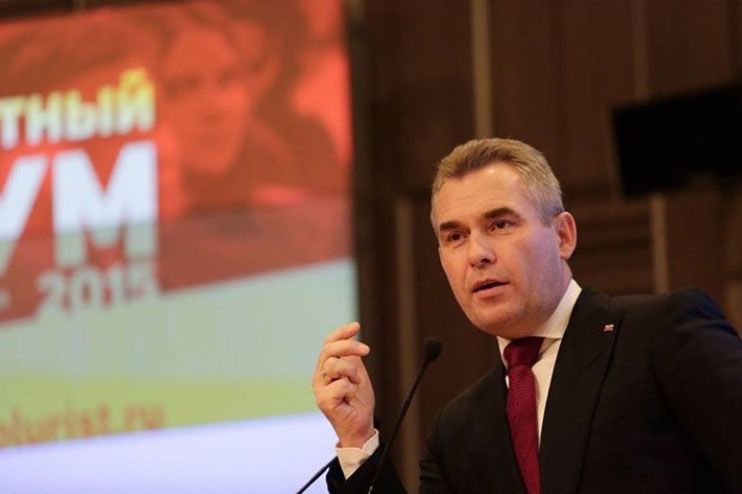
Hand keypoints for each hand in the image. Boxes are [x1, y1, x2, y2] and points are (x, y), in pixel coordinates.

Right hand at [313, 322, 374, 447]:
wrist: (360, 426)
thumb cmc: (358, 401)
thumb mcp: (357, 373)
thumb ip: (351, 357)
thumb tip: (353, 334)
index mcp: (326, 367)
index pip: (329, 343)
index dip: (341, 333)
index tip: (356, 326)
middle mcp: (320, 376)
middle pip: (329, 349)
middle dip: (349, 346)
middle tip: (366, 350)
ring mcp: (320, 388)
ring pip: (335, 364)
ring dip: (353, 374)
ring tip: (355, 386)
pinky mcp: (324, 401)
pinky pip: (341, 385)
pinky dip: (351, 390)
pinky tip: (350, 399)